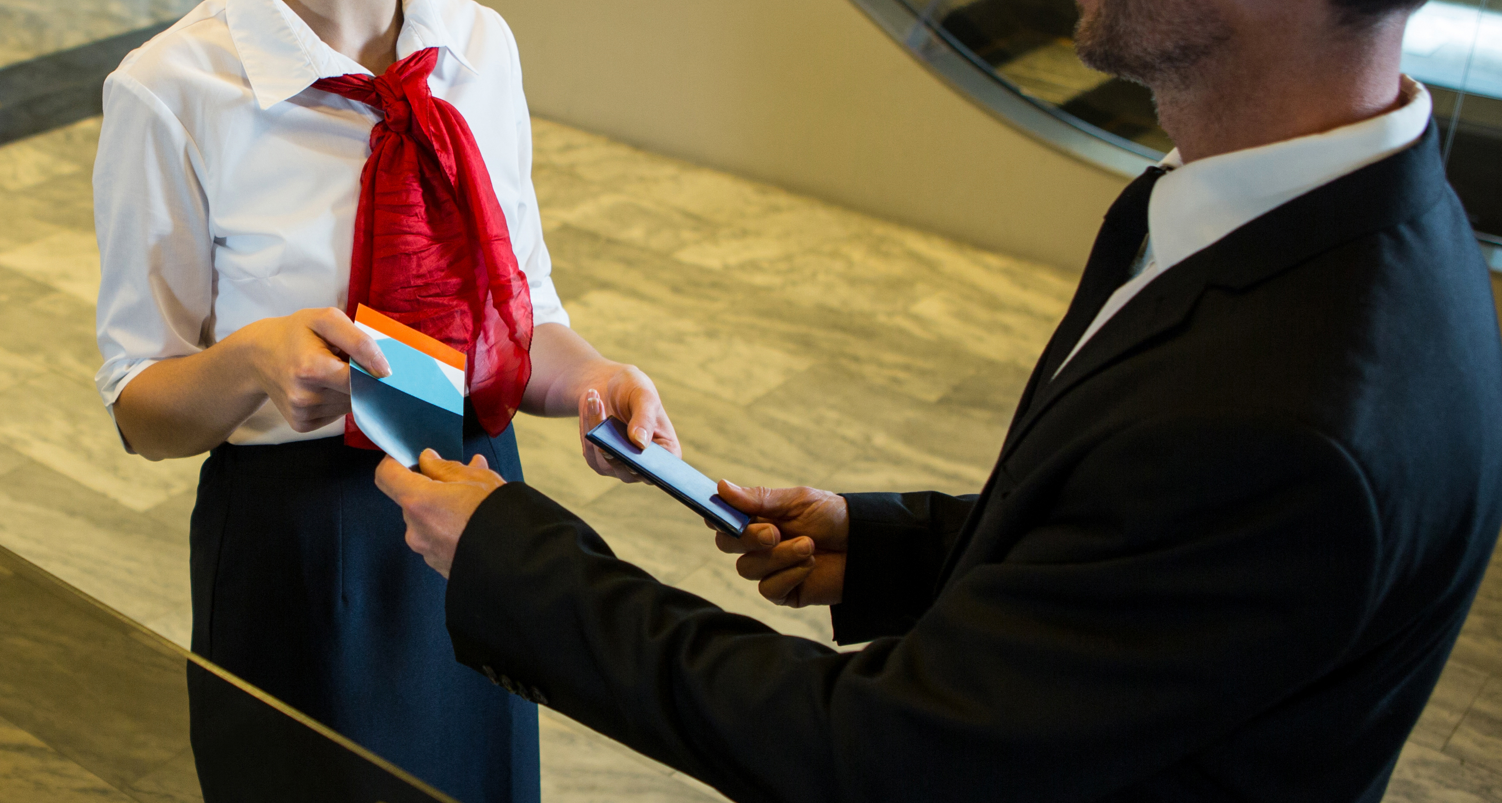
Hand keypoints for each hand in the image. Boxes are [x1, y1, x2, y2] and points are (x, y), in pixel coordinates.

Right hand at [233, 307, 389, 432]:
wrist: (257, 355)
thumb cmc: (296, 333)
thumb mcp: (326, 320)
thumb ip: (359, 341)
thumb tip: (385, 370)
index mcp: (310, 368)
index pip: (360, 379)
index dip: (371, 370)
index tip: (372, 362)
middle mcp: (304, 396)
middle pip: (357, 394)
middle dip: (360, 379)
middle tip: (343, 360)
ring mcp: (301, 413)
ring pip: (349, 406)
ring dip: (348, 390)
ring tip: (329, 371)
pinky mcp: (301, 424)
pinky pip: (336, 415)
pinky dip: (336, 401)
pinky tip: (322, 386)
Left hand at [374, 449, 504, 577]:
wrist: (520, 561)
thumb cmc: (500, 518)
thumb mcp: (477, 479)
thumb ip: (445, 467)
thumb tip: (429, 460)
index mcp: (419, 502)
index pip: (386, 475)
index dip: (395, 461)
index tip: (409, 457)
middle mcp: (415, 529)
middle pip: (410, 499)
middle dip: (431, 487)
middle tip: (460, 480)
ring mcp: (426, 551)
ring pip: (426, 519)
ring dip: (443, 508)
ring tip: (475, 503)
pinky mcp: (439, 566)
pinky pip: (437, 539)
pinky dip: (450, 529)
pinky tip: (475, 524)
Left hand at [576, 364, 680, 481]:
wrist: (610, 388)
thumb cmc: (635, 390)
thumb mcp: (644, 396)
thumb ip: (645, 418)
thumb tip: (640, 443)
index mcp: (666, 452)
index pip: (661, 470)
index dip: (650, 467)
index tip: (637, 448)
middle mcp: (644, 466)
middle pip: (629, 469)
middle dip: (615, 444)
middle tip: (607, 418)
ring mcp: (621, 467)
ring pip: (605, 459)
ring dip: (596, 428)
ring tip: (595, 399)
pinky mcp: (600, 462)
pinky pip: (590, 451)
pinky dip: (588, 427)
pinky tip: (590, 405)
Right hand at [713, 481, 848, 607]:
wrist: (866, 545)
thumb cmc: (833, 517)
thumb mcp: (798, 501)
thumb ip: (759, 499)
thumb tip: (721, 487)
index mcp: (758, 517)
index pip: (723, 519)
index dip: (717, 517)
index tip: (723, 516)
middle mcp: (758, 543)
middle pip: (726, 544)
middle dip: (748, 539)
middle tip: (774, 533)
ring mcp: (769, 569)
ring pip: (747, 568)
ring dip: (779, 556)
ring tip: (808, 546)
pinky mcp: (783, 592)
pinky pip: (768, 588)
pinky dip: (789, 575)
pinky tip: (810, 565)